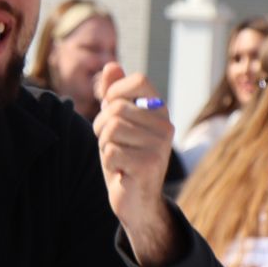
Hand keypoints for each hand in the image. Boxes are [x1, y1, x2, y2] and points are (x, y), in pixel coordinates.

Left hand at [91, 63, 177, 264]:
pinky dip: (108, 162)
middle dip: (102, 126)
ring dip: (105, 145)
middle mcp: (166, 125)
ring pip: (111, 129)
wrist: (136, 201)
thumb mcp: (117, 123)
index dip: (115, 90)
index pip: (138, 80)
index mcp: (160, 110)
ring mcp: (160, 145)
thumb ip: (113, 95)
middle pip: (116, 108)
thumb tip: (110, 65)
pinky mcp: (149, 165)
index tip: (110, 107)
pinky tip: (121, 171)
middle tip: (111, 143)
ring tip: (117, 156)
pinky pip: (112, 152)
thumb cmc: (125, 157)